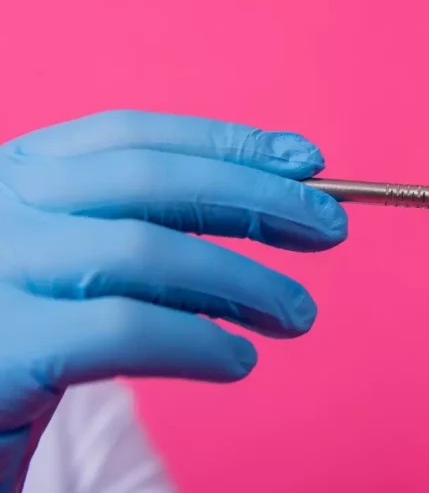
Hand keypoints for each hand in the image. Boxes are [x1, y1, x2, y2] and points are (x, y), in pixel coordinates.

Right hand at [0, 111, 346, 490]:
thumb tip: (275, 207)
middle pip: (151, 178)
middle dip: (256, 198)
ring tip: (296, 314)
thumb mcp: (73, 268)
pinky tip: (237, 361)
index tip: (307, 159)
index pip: (135, 135)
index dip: (229, 142)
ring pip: (146, 250)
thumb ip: (148, 233)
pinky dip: (199, 343)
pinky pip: (126, 330)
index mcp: (15, 176)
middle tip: (329, 228)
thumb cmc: (18, 342)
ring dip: (244, 281)